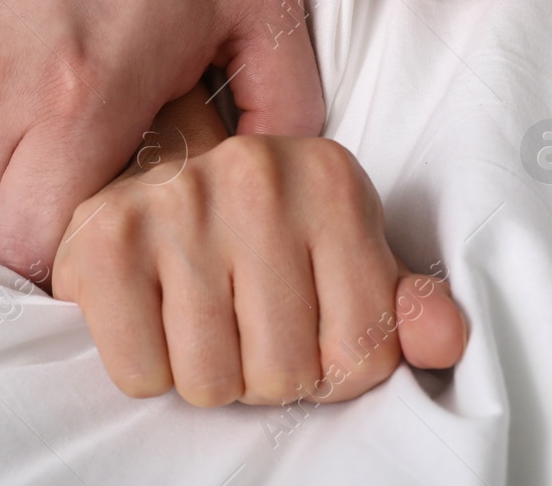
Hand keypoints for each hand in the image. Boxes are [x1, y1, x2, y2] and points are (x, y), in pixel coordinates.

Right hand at [53, 89, 466, 405]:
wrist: (134, 167)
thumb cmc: (251, 229)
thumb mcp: (342, 254)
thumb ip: (400, 303)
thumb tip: (445, 338)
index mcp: (330, 178)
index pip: (366, 352)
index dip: (331, 368)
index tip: (304, 328)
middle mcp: (257, 176)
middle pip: (287, 375)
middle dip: (263, 374)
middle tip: (240, 324)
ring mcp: (179, 203)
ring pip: (214, 384)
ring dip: (204, 374)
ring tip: (196, 316)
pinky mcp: (105, 240)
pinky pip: (144, 376)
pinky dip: (146, 368)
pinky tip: (150, 313)